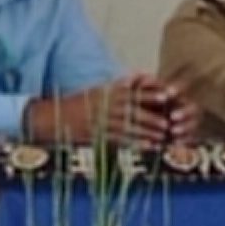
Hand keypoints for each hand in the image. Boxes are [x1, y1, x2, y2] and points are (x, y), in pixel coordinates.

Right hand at [34, 75, 186, 148]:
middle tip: (170, 122)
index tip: (167, 95)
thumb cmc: (79, 102)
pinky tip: (148, 147)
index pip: (134, 93)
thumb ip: (119, 86)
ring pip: (130, 129)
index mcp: (109, 94)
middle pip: (135, 113)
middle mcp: (107, 108)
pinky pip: (120, 141)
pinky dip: (135, 144)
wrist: (54, 118)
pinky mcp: (99, 138)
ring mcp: (102, 123)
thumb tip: (137, 78)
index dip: (152, 94)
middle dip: (153, 118)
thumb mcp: (99, 90)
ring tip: (163, 137)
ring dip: (148, 133)